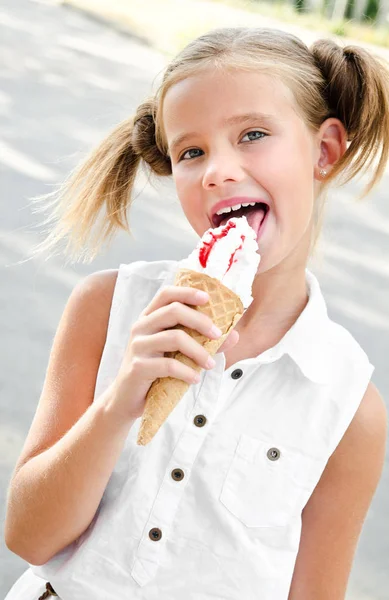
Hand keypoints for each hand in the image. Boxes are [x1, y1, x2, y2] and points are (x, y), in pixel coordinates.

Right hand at [106, 286, 238, 421]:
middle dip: (201, 321)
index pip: (166, 294)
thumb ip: (202, 341)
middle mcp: (141, 327)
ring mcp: (137, 346)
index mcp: (149, 317)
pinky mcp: (137, 366)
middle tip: (218, 335)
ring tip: (211, 365)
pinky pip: (168, 365)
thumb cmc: (155, 371)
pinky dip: (187, 372)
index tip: (208, 299)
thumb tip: (233, 335)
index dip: (187, 292)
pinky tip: (195, 379)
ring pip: (174, 338)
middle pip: (173, 311)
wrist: (126, 398)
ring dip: (199, 352)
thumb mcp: (178, 353)